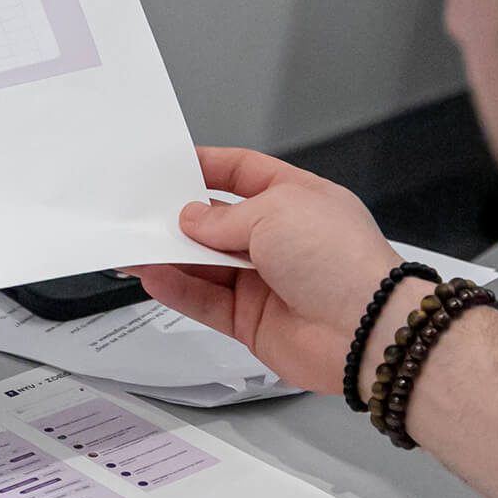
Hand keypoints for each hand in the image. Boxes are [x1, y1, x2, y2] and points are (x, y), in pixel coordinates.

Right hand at [130, 147, 399, 393]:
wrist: (364, 331)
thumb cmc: (338, 259)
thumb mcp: (276, 212)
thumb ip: (223, 217)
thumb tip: (190, 220)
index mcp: (298, 200)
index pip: (246, 174)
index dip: (210, 167)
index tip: (172, 166)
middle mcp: (281, 239)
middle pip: (218, 223)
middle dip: (180, 218)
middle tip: (141, 213)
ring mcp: (264, 281)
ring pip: (205, 265)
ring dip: (170, 256)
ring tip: (133, 248)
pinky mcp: (250, 320)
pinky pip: (204, 301)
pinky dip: (177, 289)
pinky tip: (152, 276)